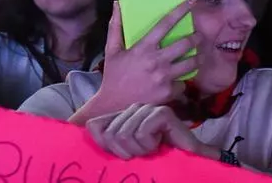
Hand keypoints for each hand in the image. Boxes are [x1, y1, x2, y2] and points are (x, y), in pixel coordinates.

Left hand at [87, 103, 213, 160]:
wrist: (186, 162)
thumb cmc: (156, 159)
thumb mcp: (125, 152)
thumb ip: (107, 140)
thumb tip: (85, 128)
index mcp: (122, 116)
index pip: (93, 125)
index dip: (106, 146)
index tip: (125, 154)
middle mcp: (134, 108)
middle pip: (110, 133)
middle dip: (126, 152)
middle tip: (144, 153)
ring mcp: (148, 109)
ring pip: (124, 134)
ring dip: (140, 150)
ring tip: (153, 149)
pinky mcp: (162, 113)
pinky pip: (141, 133)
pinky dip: (150, 145)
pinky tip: (161, 144)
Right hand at [92, 1, 199, 112]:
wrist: (113, 107)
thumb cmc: (113, 77)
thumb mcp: (111, 51)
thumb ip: (116, 27)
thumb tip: (117, 4)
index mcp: (143, 48)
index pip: (165, 24)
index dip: (180, 10)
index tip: (191, 1)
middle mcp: (157, 61)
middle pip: (186, 43)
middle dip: (196, 37)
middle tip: (200, 36)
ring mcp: (164, 77)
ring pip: (191, 63)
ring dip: (197, 58)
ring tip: (199, 55)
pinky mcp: (168, 92)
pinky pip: (183, 83)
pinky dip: (182, 81)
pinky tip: (179, 80)